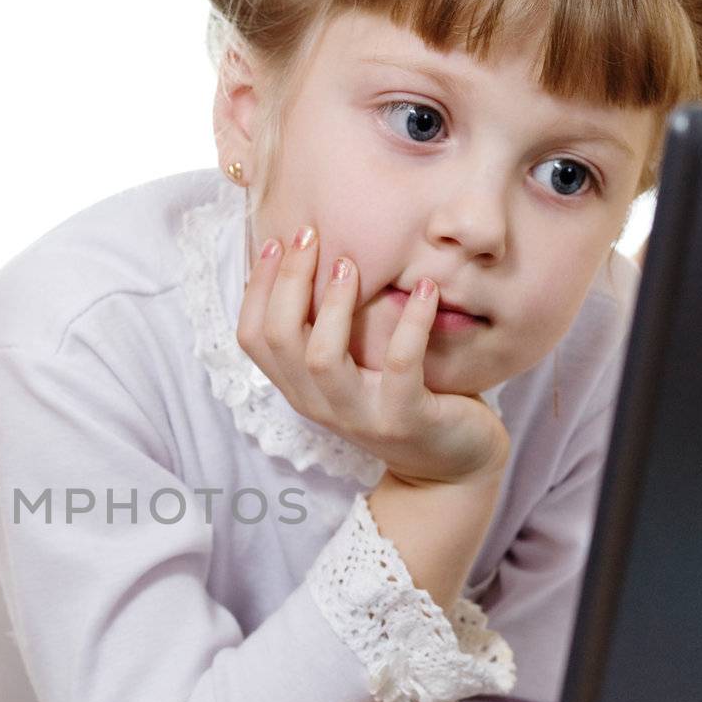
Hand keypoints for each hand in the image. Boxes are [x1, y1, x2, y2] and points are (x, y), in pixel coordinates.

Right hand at [236, 228, 508, 484]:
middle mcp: (319, 404)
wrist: (448, 465)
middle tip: (310, 235)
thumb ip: (329, 330)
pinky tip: (425, 289)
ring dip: (333, 305)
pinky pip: (401, 366)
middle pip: (279, 339)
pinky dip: (412, 323)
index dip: (257, 288)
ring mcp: (360, 416)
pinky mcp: (405, 420)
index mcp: (299, 388)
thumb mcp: (354, 366)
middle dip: (289, 281)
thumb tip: (312, 260)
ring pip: (322, 358)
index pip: (253, 338)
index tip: (276, 241)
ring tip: (350, 264)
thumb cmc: (401, 398)